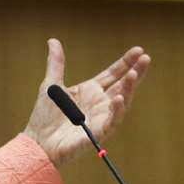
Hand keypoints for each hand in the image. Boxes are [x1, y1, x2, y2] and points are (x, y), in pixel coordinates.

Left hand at [22, 38, 150, 166]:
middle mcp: (100, 103)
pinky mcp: (99, 132)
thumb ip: (56, 63)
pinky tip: (119, 98)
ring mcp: (101, 117)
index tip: (138, 50)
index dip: (125, 62)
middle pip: (123, 85)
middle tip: (146, 58)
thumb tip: (53, 41)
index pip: (113, 74)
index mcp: (91, 91)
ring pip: (122, 101)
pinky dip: (117, 110)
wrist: (38, 142)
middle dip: (135, 72)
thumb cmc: (44, 117)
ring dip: (130, 88)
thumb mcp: (51, 85)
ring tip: (135, 74)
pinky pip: (112, 121)